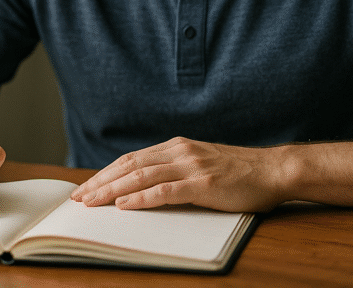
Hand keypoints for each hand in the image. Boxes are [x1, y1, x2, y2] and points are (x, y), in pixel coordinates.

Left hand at [70, 137, 286, 211]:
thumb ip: (176, 170)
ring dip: (113, 190)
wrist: (273, 170)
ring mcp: (192, 166)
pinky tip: (125, 206)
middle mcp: (180, 151)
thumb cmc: (240, 173)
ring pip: (141, 177)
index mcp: (178, 146)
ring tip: (92, 202)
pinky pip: (165, 191)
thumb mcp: (202, 164)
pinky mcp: (203, 184)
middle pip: (130, 165)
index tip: (86, 186)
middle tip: (79, 197)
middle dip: (101, 182)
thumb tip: (146, 187)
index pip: (132, 159)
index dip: (106, 173)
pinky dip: (141, 198)